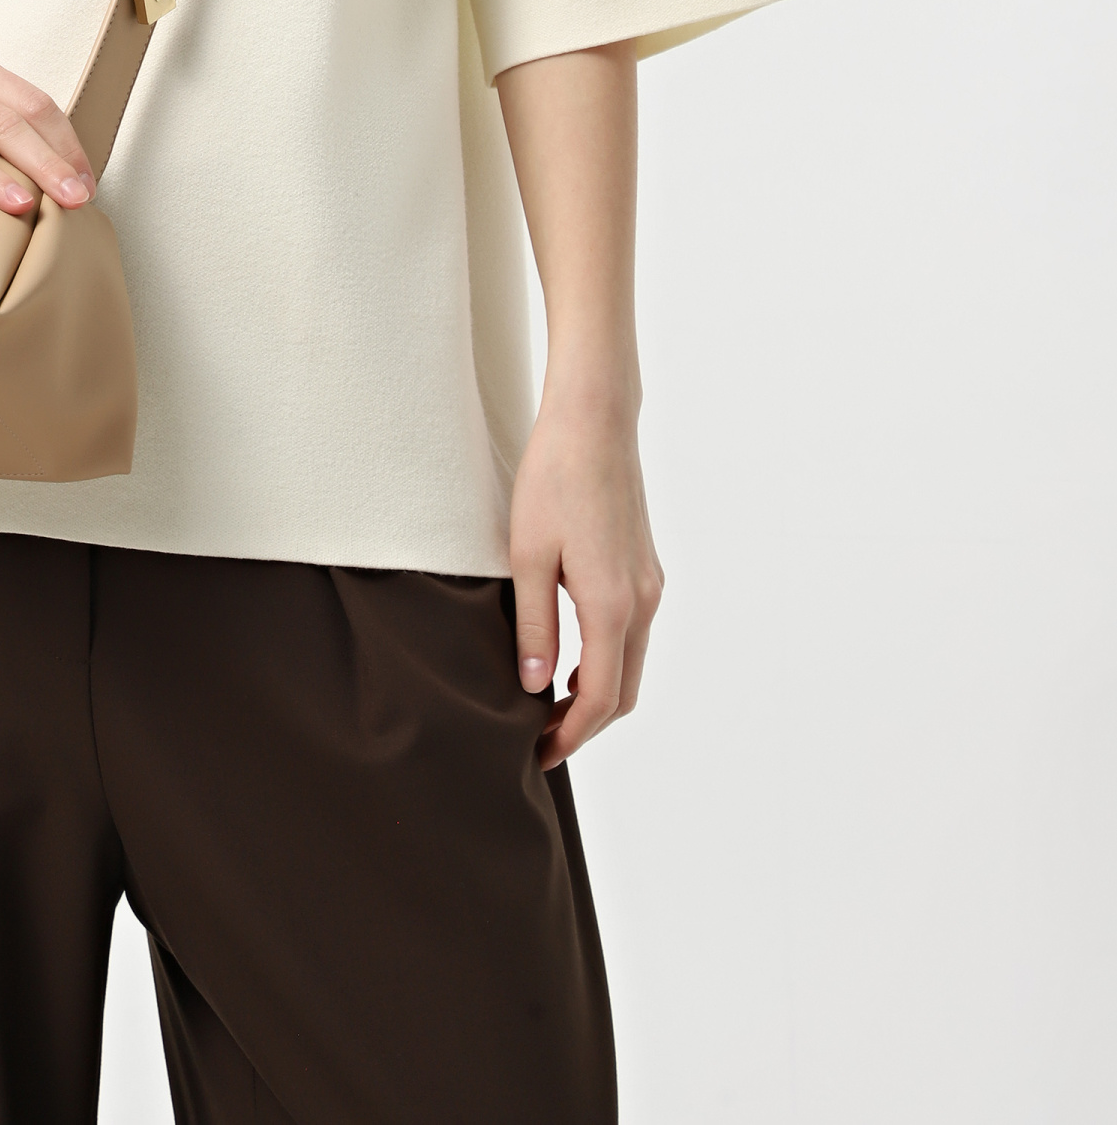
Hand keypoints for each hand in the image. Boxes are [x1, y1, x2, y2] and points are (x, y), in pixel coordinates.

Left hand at [508, 391, 663, 769]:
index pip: (600, 698)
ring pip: (630, 663)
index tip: (536, 754)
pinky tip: (570, 657)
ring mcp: (650, 584)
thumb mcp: (528, 556)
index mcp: (613, 605)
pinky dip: (605, 660)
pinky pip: (632, 634)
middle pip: (623, 691)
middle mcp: (643, 601)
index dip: (569, 735)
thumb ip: (535, 626)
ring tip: (547, 704)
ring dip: (596, 692)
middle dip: (584, 723)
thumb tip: (535, 686)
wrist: (594, 422)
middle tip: (538, 739)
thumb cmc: (554, 480)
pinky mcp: (645, 567)